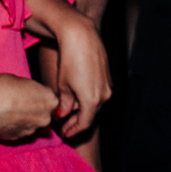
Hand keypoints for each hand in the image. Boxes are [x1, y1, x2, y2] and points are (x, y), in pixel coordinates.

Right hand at [0, 75, 59, 141]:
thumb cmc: (1, 86)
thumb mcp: (24, 82)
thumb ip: (35, 92)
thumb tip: (35, 96)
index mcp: (50, 101)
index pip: (52, 100)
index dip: (41, 98)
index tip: (32, 96)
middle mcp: (44, 118)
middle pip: (44, 115)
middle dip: (35, 111)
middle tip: (20, 105)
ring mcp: (31, 130)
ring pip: (32, 125)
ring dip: (24, 120)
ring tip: (8, 112)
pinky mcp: (17, 138)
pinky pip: (19, 132)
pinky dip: (13, 127)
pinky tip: (2, 119)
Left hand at [50, 11, 111, 139]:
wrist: (82, 38)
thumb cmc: (70, 60)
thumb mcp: (62, 86)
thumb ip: (65, 104)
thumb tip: (64, 114)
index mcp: (92, 100)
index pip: (84, 123)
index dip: (74, 130)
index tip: (64, 133)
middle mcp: (104, 95)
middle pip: (91, 114)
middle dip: (78, 121)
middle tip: (65, 126)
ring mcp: (107, 85)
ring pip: (95, 104)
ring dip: (83, 110)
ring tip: (69, 112)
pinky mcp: (107, 77)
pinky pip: (98, 93)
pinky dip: (88, 99)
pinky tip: (77, 97)